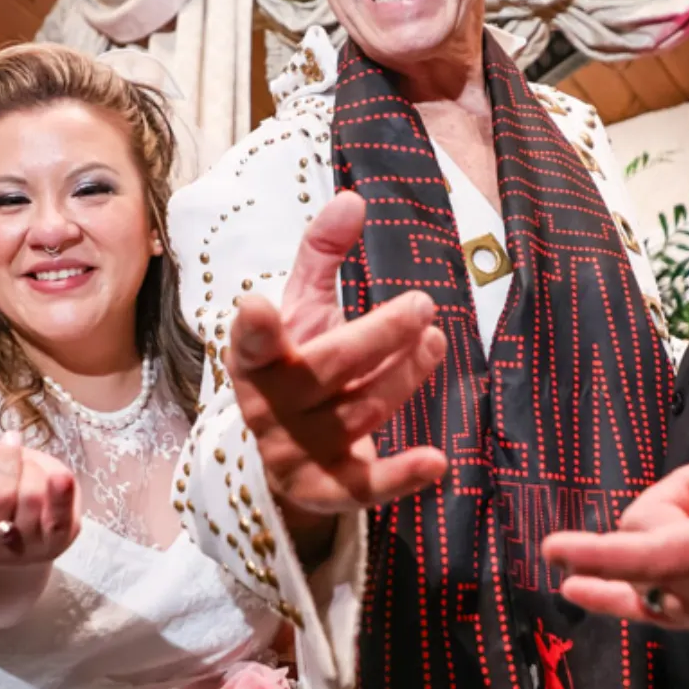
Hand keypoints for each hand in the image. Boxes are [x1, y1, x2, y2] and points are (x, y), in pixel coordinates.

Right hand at [0, 431, 80, 584]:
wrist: (19, 481)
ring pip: (31, 498)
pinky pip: (65, 511)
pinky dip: (61, 488)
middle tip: (5, 444)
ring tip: (24, 467)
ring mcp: (28, 547)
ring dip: (29, 469)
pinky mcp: (62, 537)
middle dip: (0, 466)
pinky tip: (57, 477)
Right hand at [227, 191, 448, 525]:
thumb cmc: (298, 363)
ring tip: (437, 340)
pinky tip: (437, 461)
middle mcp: (271, 409)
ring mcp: (297, 453)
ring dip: (405, 375)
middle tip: (422, 305)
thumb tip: (352, 199)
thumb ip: (321, 255)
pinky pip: (365, 486)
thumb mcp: (303, 310)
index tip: (258, 305)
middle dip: (378, 337)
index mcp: (257, 361)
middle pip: (327, 371)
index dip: (254, 329)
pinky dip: (401, 476)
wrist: (289, 451)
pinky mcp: (328, 489)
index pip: (252, 345)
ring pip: (359, 412)